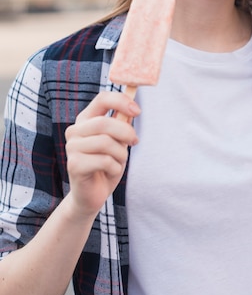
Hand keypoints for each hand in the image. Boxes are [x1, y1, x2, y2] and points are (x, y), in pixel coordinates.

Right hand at [65, 92, 139, 218]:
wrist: (92, 195)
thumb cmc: (106, 165)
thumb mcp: (118, 141)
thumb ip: (122, 123)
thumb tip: (133, 107)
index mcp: (85, 120)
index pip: (102, 99)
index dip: (121, 101)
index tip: (138, 111)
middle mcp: (74, 131)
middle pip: (104, 122)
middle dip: (126, 133)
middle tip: (134, 142)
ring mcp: (71, 148)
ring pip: (106, 142)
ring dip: (120, 154)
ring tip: (118, 162)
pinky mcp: (74, 165)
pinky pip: (104, 161)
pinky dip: (115, 167)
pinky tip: (110, 172)